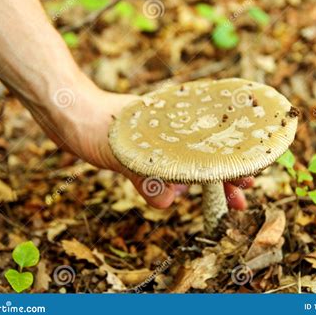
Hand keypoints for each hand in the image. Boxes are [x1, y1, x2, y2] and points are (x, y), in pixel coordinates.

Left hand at [48, 86, 253, 209]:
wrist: (67, 114)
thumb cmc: (98, 121)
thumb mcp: (124, 149)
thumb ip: (146, 176)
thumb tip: (171, 200)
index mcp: (176, 124)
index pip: (213, 143)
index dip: (231, 161)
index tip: (248, 177)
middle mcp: (171, 135)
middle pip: (204, 157)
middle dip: (223, 178)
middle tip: (239, 200)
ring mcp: (156, 147)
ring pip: (186, 168)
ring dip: (200, 186)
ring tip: (215, 201)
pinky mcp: (139, 158)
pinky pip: (161, 176)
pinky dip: (168, 188)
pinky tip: (173, 197)